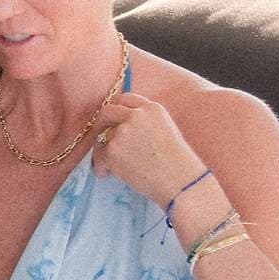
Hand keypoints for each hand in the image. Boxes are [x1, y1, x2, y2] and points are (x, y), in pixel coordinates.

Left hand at [92, 92, 205, 207]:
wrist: (179, 181)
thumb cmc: (177, 162)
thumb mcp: (165, 130)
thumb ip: (144, 122)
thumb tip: (120, 125)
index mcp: (152, 108)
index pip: (126, 99)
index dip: (117, 110)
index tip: (113, 120)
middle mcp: (135, 115)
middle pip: (107, 112)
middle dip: (101, 124)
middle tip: (101, 138)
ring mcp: (122, 132)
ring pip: (102, 138)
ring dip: (104, 152)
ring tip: (115, 167)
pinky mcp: (112, 150)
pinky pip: (98, 157)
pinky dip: (101, 167)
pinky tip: (108, 174)